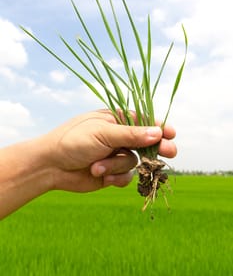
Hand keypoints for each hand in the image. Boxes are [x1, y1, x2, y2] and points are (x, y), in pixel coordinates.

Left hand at [46, 110, 176, 192]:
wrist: (51, 166)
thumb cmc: (73, 141)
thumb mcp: (103, 133)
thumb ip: (131, 135)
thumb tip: (158, 132)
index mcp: (115, 119)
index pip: (143, 121)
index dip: (159, 127)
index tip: (171, 134)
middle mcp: (117, 136)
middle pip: (145, 142)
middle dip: (155, 148)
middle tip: (170, 153)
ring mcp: (115, 154)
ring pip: (134, 162)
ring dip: (117, 166)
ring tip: (98, 166)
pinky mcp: (111, 172)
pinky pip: (126, 177)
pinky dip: (115, 178)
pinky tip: (102, 176)